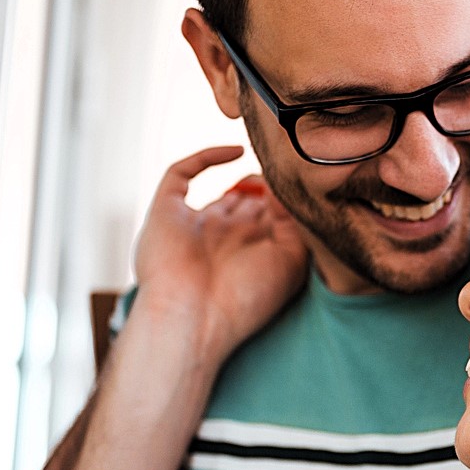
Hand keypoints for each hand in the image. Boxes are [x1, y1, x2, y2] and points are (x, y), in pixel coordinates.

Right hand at [132, 146, 307, 352]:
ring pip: (221, 189)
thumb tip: (285, 188)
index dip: (287, 202)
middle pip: (249, 205)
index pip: (269, 222)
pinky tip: (237, 151)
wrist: (192, 317)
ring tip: (269, 157)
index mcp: (248, 257)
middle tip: (288, 171)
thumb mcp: (289, 261)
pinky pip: (181, 173)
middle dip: (270, 191)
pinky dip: (206, 157)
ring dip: (247, 176)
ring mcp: (195, 224)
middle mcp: (223, 239)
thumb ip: (295, 222)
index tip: (302, 189)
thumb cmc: (245, 299)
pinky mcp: (166, 211)